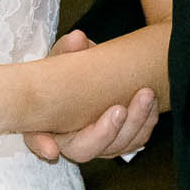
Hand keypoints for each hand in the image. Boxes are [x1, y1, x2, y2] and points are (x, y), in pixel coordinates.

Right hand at [21, 31, 157, 161]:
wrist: (91, 75)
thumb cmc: (68, 68)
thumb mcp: (62, 57)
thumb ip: (66, 50)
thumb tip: (78, 39)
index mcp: (43, 123)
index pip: (37, 140)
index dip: (42, 145)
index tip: (51, 151)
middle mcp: (68, 140)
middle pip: (82, 150)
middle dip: (105, 132)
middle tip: (120, 109)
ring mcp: (95, 144)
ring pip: (114, 148)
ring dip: (134, 125)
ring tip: (145, 95)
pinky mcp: (117, 143)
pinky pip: (133, 142)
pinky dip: (145, 124)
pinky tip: (152, 103)